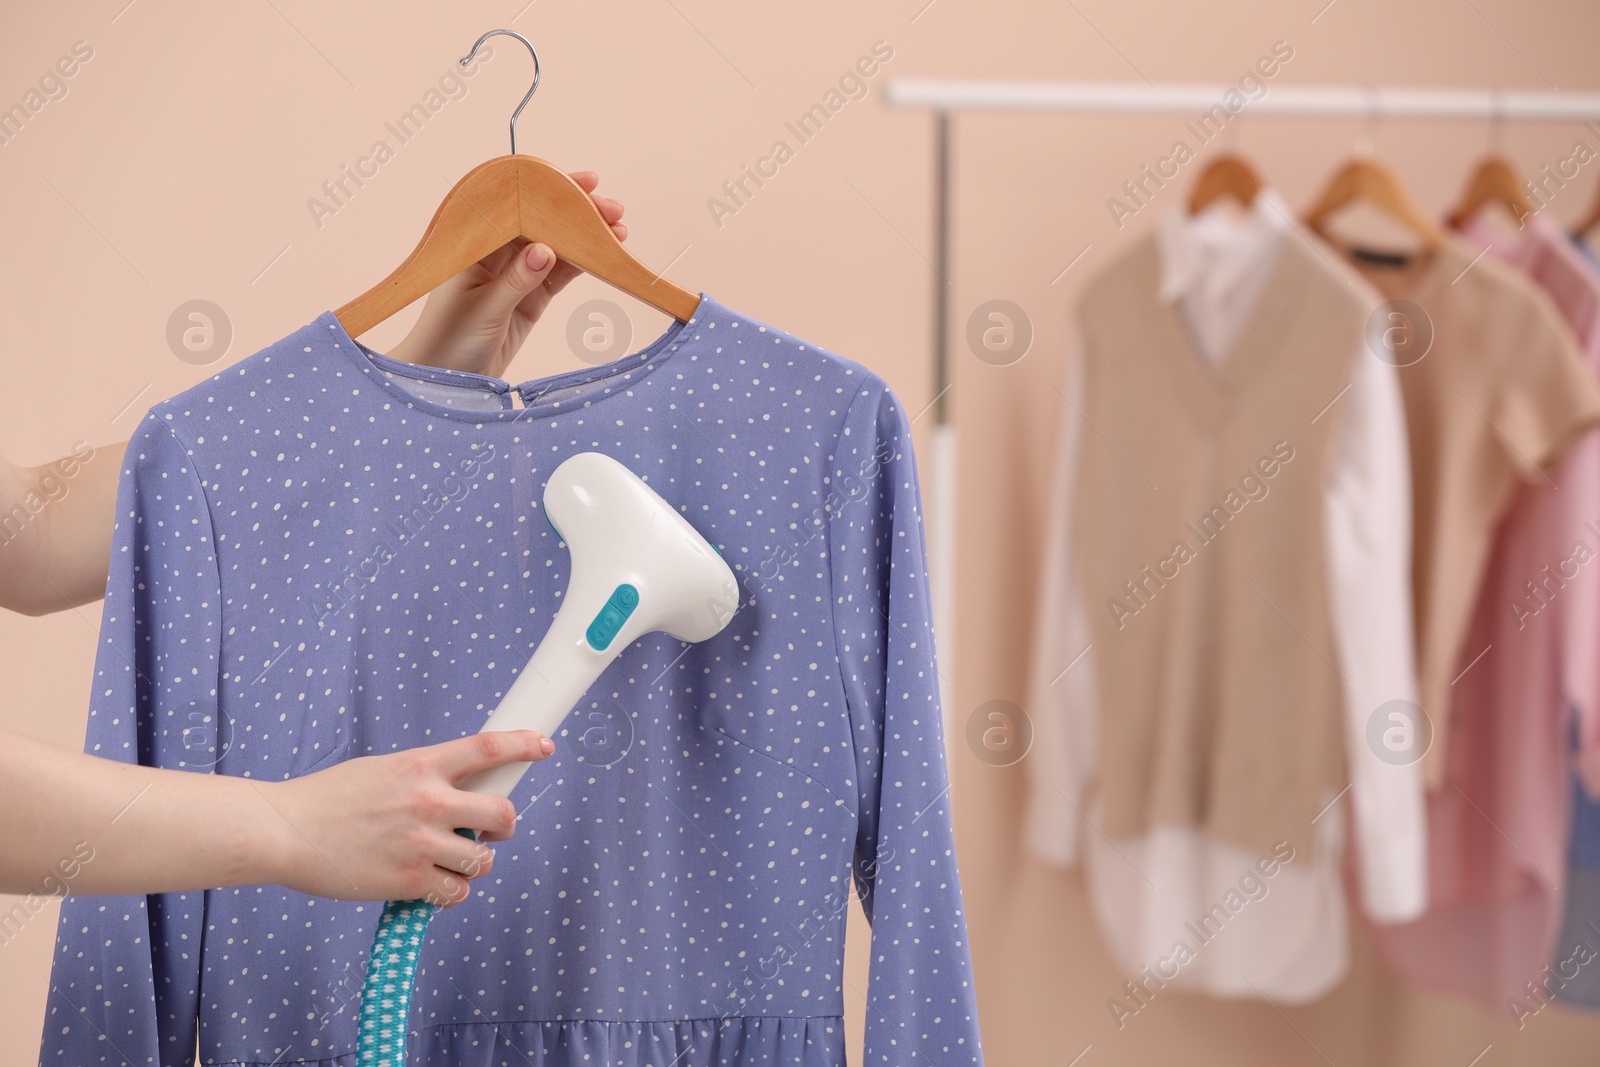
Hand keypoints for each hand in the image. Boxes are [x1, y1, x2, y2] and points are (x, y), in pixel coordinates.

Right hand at [268, 730, 553, 905]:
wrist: (283, 831)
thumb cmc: (326, 800)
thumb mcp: (381, 771)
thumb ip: (422, 776)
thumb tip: (457, 789)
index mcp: (420, 765)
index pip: (488, 748)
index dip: (523, 745)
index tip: (543, 747)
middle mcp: (428, 800)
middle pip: (502, 812)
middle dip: (503, 825)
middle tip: (489, 830)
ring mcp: (420, 841)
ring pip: (484, 858)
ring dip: (474, 862)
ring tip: (449, 861)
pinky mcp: (408, 880)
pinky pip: (456, 891)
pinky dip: (451, 892)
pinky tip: (434, 886)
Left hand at [385, 170, 627, 380]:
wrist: (444, 381)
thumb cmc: (447, 342)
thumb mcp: (483, 311)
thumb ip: (516, 281)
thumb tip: (547, 250)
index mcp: (474, 244)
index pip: (515, 206)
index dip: (549, 191)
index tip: (582, 183)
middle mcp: (495, 253)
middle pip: (540, 222)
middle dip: (575, 213)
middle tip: (611, 209)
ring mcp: (514, 275)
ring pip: (555, 247)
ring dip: (584, 238)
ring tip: (617, 230)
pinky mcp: (529, 299)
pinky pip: (558, 275)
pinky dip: (580, 264)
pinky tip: (602, 254)